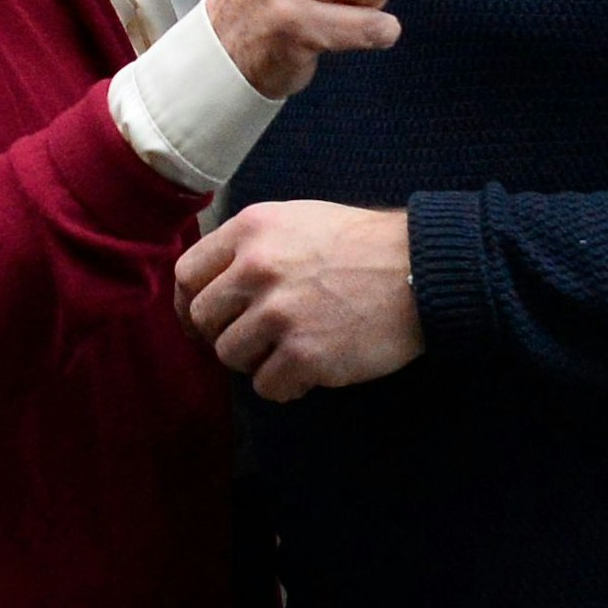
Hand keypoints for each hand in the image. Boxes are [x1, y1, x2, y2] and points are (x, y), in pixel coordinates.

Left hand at [175, 201, 422, 401]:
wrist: (419, 270)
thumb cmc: (361, 245)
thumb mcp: (296, 220)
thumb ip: (251, 245)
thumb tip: (213, 283)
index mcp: (252, 230)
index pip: (188, 274)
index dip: (190, 304)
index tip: (202, 320)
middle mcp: (257, 268)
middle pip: (204, 319)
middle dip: (223, 334)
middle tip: (253, 339)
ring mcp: (279, 313)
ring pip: (230, 356)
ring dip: (255, 360)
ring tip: (289, 348)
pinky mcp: (304, 354)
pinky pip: (266, 386)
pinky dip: (285, 384)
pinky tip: (311, 366)